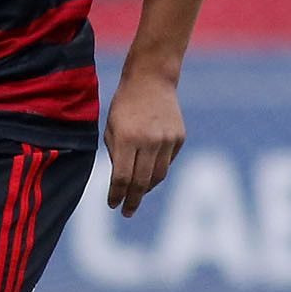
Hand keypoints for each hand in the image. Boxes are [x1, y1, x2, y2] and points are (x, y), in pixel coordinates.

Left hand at [104, 67, 185, 218]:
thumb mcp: (111, 127)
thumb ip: (115, 155)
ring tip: (137, 194)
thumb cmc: (124, 104)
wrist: (151, 79)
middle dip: (133, 200)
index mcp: (127, 138)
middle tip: (127, 211)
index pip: (122, 177)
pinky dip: (157, 170)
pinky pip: (167, 162)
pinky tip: (149, 172)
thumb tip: (121, 182)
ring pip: (158, 176)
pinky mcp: (179, 138)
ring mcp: (167, 140)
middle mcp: (149, 141)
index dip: (117, 195)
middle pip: (142, 182)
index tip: (113, 205)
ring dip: (146, 189)